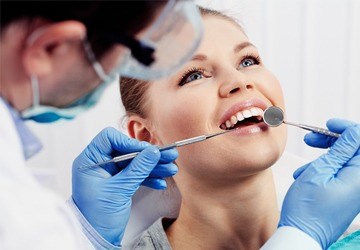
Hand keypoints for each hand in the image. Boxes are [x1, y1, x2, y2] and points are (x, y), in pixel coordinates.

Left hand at [72, 127, 177, 245]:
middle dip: (148, 155)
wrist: (97, 238)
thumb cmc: (97, 218)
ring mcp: (109, 174)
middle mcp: (99, 164)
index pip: (109, 139)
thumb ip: (137, 169)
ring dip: (152, 166)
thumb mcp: (119, 190)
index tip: (146, 150)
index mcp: (89, 161)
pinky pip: (135, 174)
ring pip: (134, 163)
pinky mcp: (118, 183)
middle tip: (167, 155)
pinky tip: (160, 181)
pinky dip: (148, 177)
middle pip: (126, 150)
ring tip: (170, 168)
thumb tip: (152, 152)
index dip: (129, 142)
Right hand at [279, 118, 359, 248]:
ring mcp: (355, 190)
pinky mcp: (347, 196)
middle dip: (332, 140)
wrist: (302, 235)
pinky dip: (323, 169)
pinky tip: (306, 174)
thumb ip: (339, 151)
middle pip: (353, 150)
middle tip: (312, 138)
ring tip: (304, 162)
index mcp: (359, 175)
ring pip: (344, 161)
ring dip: (324, 156)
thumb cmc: (307, 209)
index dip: (345, 128)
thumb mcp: (319, 172)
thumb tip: (352, 133)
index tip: (329, 125)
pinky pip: (339, 174)